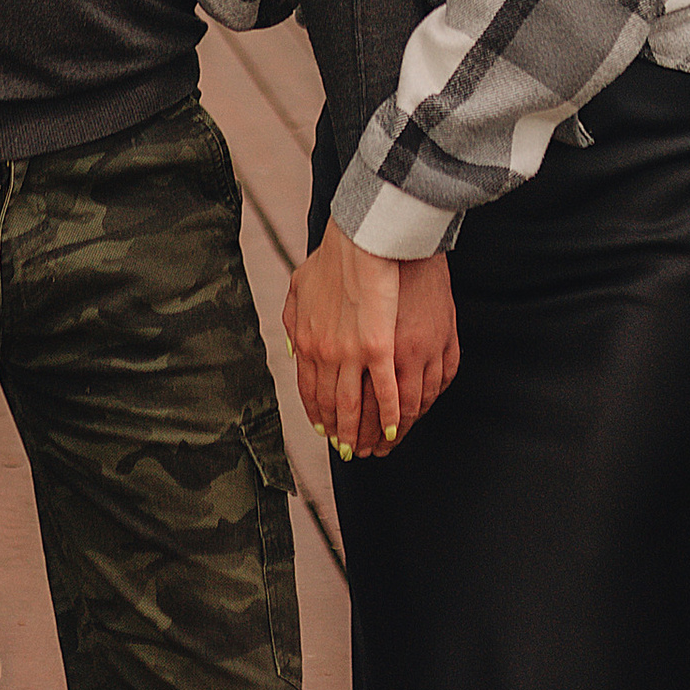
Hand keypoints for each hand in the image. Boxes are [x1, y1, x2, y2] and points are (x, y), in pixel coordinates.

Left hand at [281, 218, 402, 448]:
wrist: (361, 240)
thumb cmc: (334, 257)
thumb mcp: (301, 287)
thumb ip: (295, 320)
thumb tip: (294, 348)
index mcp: (307, 341)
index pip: (310, 390)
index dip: (318, 414)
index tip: (324, 430)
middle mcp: (326, 354)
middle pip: (332, 405)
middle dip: (340, 431)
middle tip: (348, 449)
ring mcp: (353, 354)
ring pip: (357, 406)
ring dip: (364, 431)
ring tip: (372, 447)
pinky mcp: (381, 350)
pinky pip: (387, 391)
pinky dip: (391, 413)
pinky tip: (395, 426)